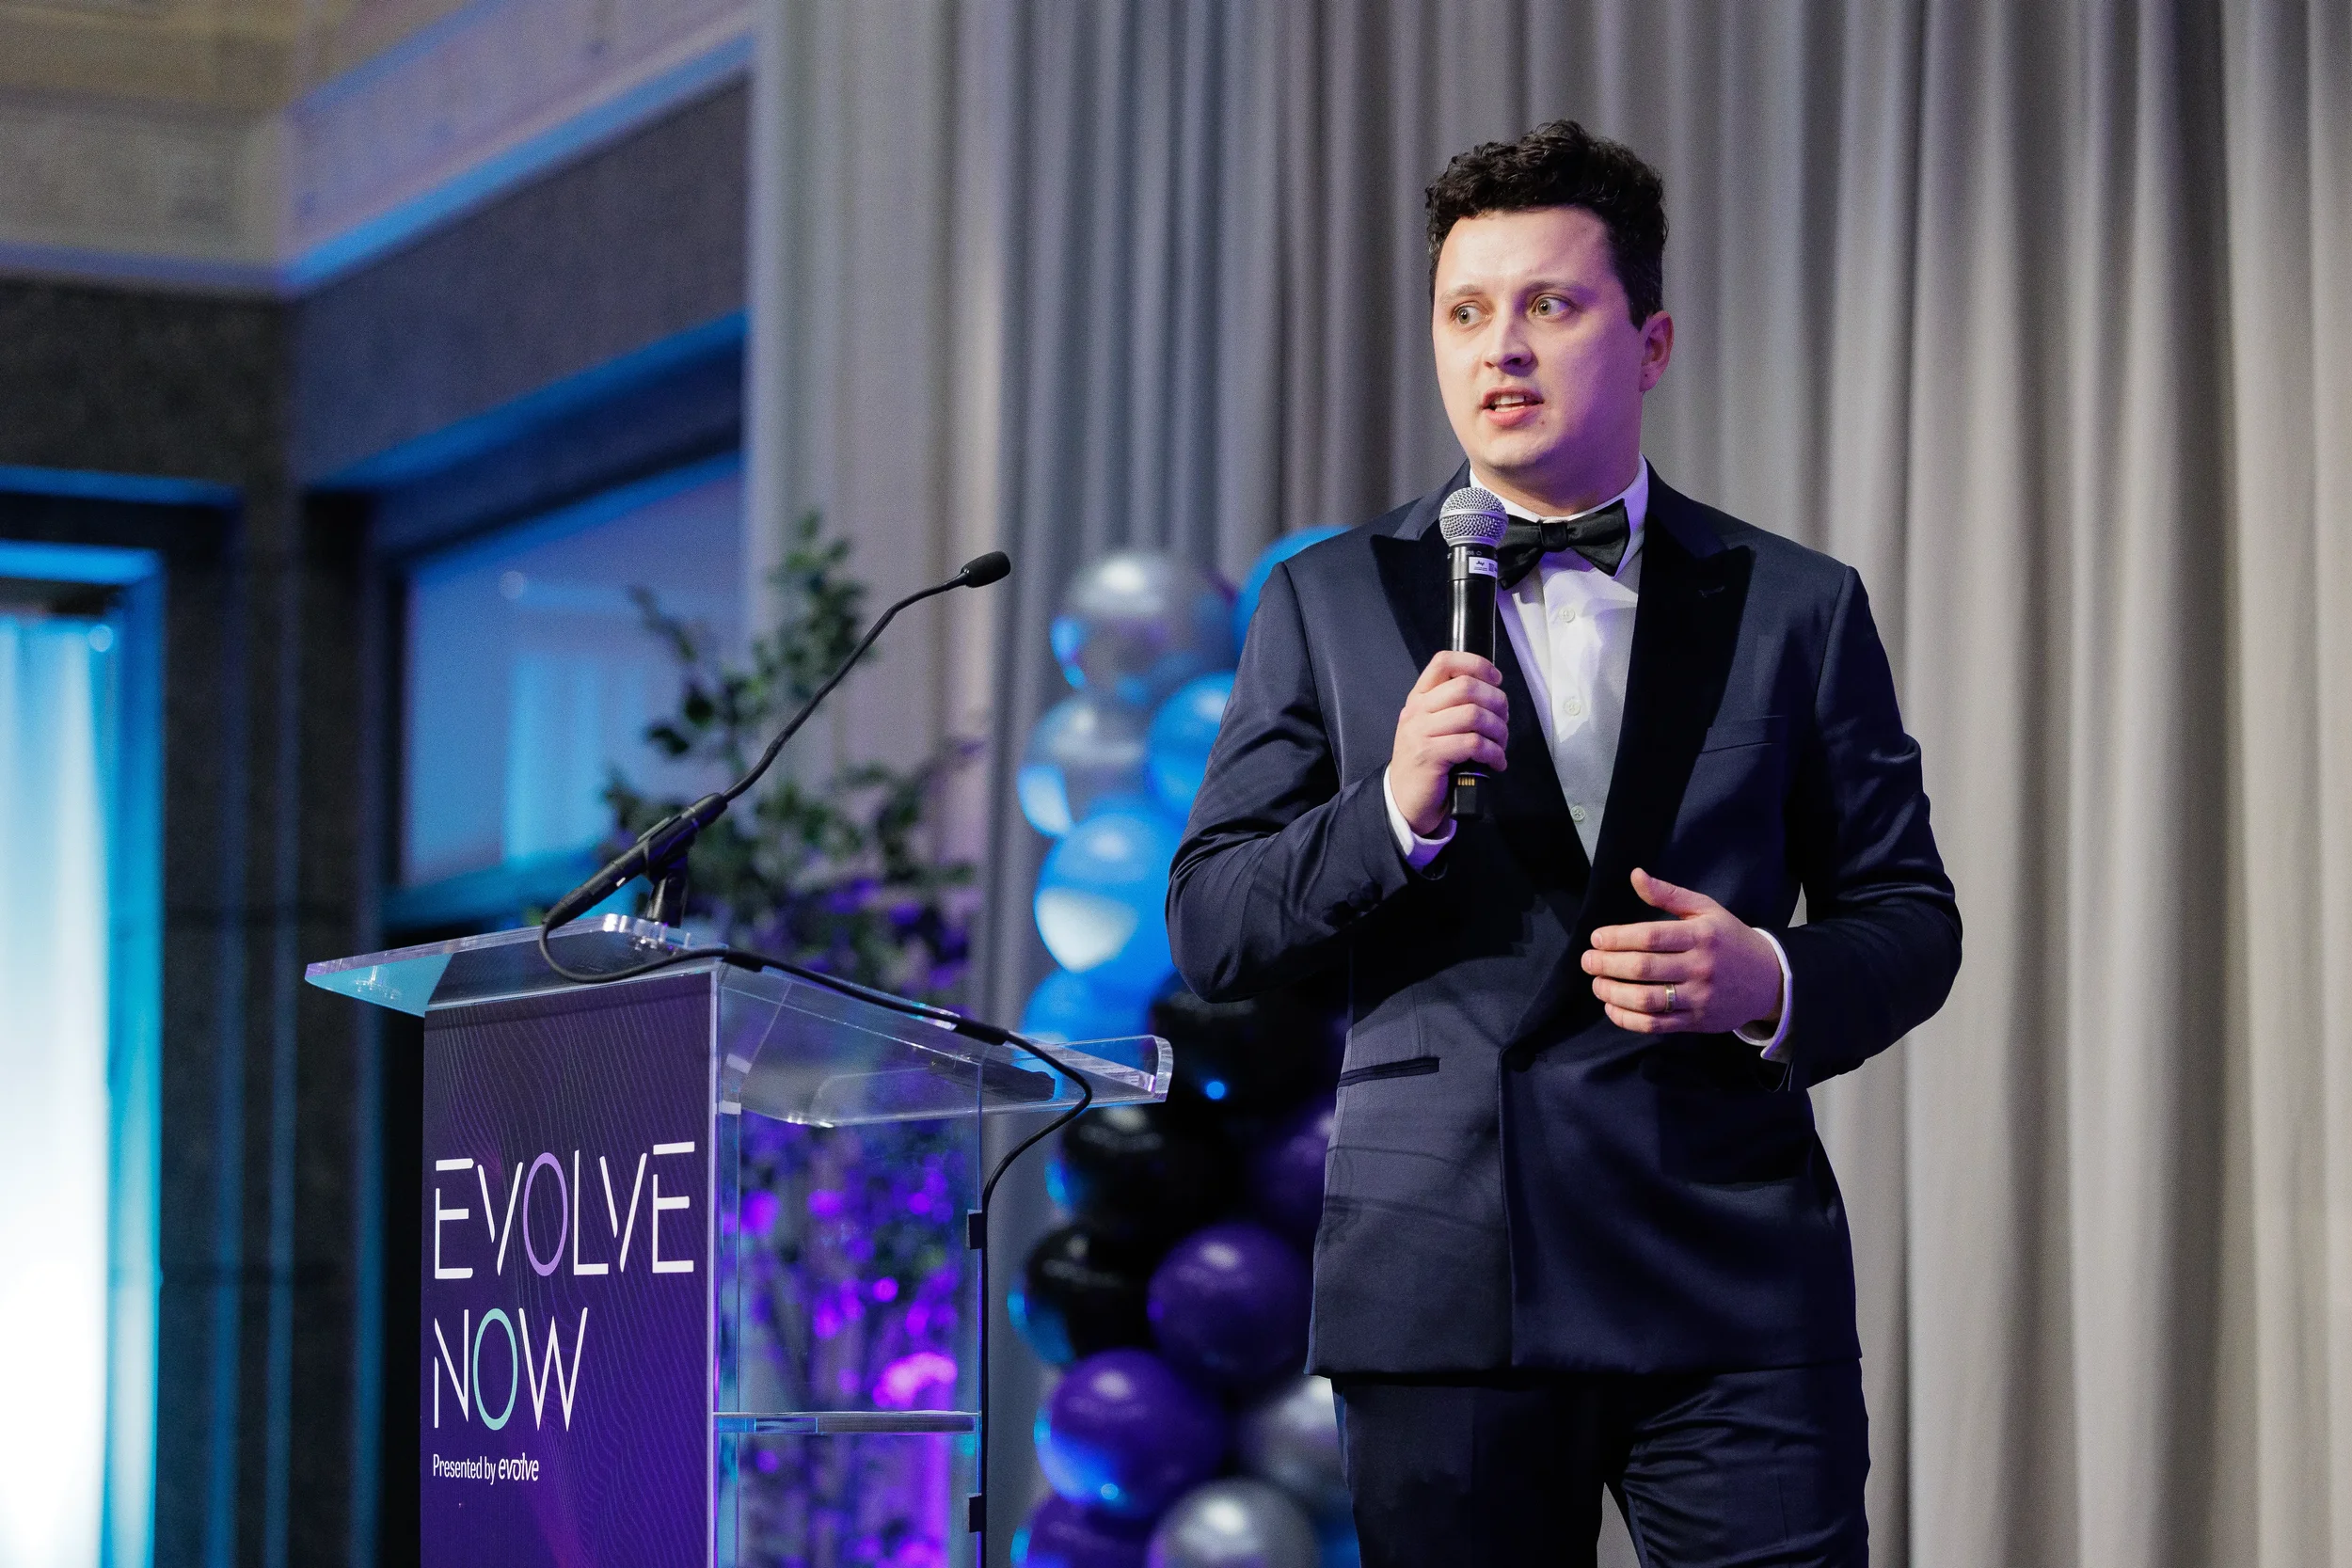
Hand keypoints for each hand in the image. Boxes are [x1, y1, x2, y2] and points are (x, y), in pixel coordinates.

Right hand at [1388, 651, 1508, 835]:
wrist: (1403, 801)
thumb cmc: (1427, 764)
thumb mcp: (1433, 728)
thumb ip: (1453, 708)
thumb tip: (1493, 695)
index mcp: (1419, 698)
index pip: (1444, 662)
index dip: (1477, 664)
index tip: (1496, 681)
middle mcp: (1417, 711)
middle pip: (1466, 687)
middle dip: (1496, 702)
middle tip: (1503, 721)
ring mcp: (1420, 733)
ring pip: (1473, 715)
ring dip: (1498, 730)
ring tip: (1501, 745)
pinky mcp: (1429, 756)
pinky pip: (1473, 744)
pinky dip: (1493, 753)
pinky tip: (1496, 762)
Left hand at [1582, 869, 1783, 1034]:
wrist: (1769, 979)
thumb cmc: (1728, 939)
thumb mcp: (1705, 910)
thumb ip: (1668, 894)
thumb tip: (1635, 875)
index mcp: (1701, 935)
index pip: (1651, 936)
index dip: (1617, 938)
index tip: (1596, 938)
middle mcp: (1700, 966)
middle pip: (1644, 968)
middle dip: (1607, 965)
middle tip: (1588, 961)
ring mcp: (1699, 997)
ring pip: (1647, 1000)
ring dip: (1613, 993)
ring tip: (1597, 984)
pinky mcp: (1697, 1022)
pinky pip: (1656, 1024)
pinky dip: (1628, 1019)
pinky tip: (1611, 1007)